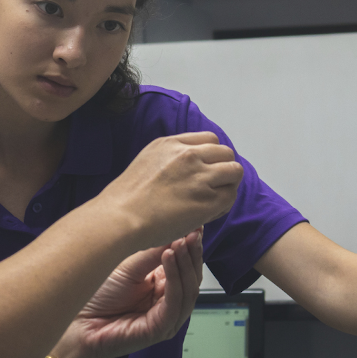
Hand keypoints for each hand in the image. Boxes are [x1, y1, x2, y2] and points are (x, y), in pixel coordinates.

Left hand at [53, 228, 204, 357]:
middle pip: (192, 277)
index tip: (196, 225)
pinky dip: (175, 279)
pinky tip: (169, 258)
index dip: (192, 245)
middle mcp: (168, 301)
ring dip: (185, 264)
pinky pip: (175, 302)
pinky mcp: (160, 329)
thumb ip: (154, 252)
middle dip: (193, 253)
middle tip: (192, 232)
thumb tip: (179, 230)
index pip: (186, 265)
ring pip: (188, 290)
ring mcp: (166, 317)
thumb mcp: (129, 265)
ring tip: (179, 242)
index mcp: (162, 284)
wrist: (76, 321)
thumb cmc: (96, 295)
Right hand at [99, 132, 242, 248]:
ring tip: (212, 200)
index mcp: (172, 144)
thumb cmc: (127, 197)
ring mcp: (200, 177)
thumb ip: (170, 157)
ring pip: (235, 172)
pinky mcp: (207, 201)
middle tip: (211, 186)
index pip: (210, 140)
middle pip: (226, 153)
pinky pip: (230, 196)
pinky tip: (208, 213)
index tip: (204, 170)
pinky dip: (223, 205)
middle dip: (223, 169)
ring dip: (227, 185)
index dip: (211, 157)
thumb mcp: (147, 160)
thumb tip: (187, 166)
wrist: (121, 217)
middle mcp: (189, 156)